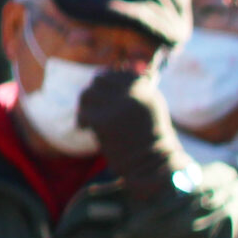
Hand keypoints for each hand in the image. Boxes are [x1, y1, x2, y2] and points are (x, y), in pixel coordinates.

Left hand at [78, 69, 181, 202]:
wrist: (154, 165)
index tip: (101, 93)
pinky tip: (85, 128)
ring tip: (87, 119)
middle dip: (93, 93)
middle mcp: (132, 93)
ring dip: (85, 106)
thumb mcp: (151, 109)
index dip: (106, 81)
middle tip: (91, 108)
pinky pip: (84, 113)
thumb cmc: (152, 140)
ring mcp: (118, 106)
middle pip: (99, 81)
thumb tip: (108, 78)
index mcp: (145, 88)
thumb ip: (135, 92)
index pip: (117, 72)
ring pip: (87, 94)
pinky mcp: (104, 121)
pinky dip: (82, 121)